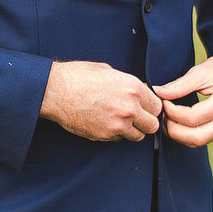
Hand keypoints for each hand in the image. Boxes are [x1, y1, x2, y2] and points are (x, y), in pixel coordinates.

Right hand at [41, 60, 162, 141]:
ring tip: (120, 121)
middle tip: (136, 118)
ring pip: (138, 136)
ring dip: (132, 130)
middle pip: (152, 125)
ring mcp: (117, 124)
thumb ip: (129, 85)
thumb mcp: (109, 71)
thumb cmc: (79, 77)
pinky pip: (119, 139)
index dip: (151, 107)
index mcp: (133, 88)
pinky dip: (116, 134)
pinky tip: (105, 122)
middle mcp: (129, 108)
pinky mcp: (105, 135)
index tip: (144, 107)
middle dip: (146, 122)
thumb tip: (141, 92)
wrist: (55, 91)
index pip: (157, 106)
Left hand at [154, 44, 212, 148]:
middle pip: (196, 138)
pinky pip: (204, 138)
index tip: (163, 101)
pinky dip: (187, 134)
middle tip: (163, 115)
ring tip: (168, 119)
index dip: (172, 112)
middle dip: (173, 130)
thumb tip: (158, 92)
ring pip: (199, 142)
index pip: (192, 118)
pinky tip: (178, 122)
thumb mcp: (201, 71)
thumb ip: (179, 85)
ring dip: (179, 135)